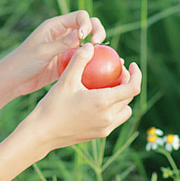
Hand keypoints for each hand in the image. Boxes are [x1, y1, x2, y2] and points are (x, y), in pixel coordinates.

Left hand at [0, 10, 106, 97]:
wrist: (13, 80)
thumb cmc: (23, 62)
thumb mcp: (42, 52)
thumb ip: (62, 44)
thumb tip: (82, 36)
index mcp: (55, 26)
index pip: (80, 16)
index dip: (87, 24)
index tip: (83, 38)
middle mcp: (63, 34)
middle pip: (88, 26)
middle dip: (97, 31)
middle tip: (98, 43)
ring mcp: (66, 48)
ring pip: (88, 42)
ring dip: (97, 46)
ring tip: (100, 56)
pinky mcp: (66, 62)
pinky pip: (83, 58)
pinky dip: (91, 61)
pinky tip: (98, 69)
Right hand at [20, 43, 140, 151]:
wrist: (42, 133)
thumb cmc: (53, 105)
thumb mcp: (65, 80)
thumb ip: (79, 60)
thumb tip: (90, 45)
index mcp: (103, 102)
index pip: (132, 88)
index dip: (137, 75)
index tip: (132, 65)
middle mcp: (108, 117)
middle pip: (129, 98)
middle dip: (128, 83)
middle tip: (117, 72)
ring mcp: (105, 128)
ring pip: (124, 110)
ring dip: (122, 98)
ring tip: (111, 87)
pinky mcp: (99, 134)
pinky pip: (115, 120)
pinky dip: (114, 109)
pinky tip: (101, 101)